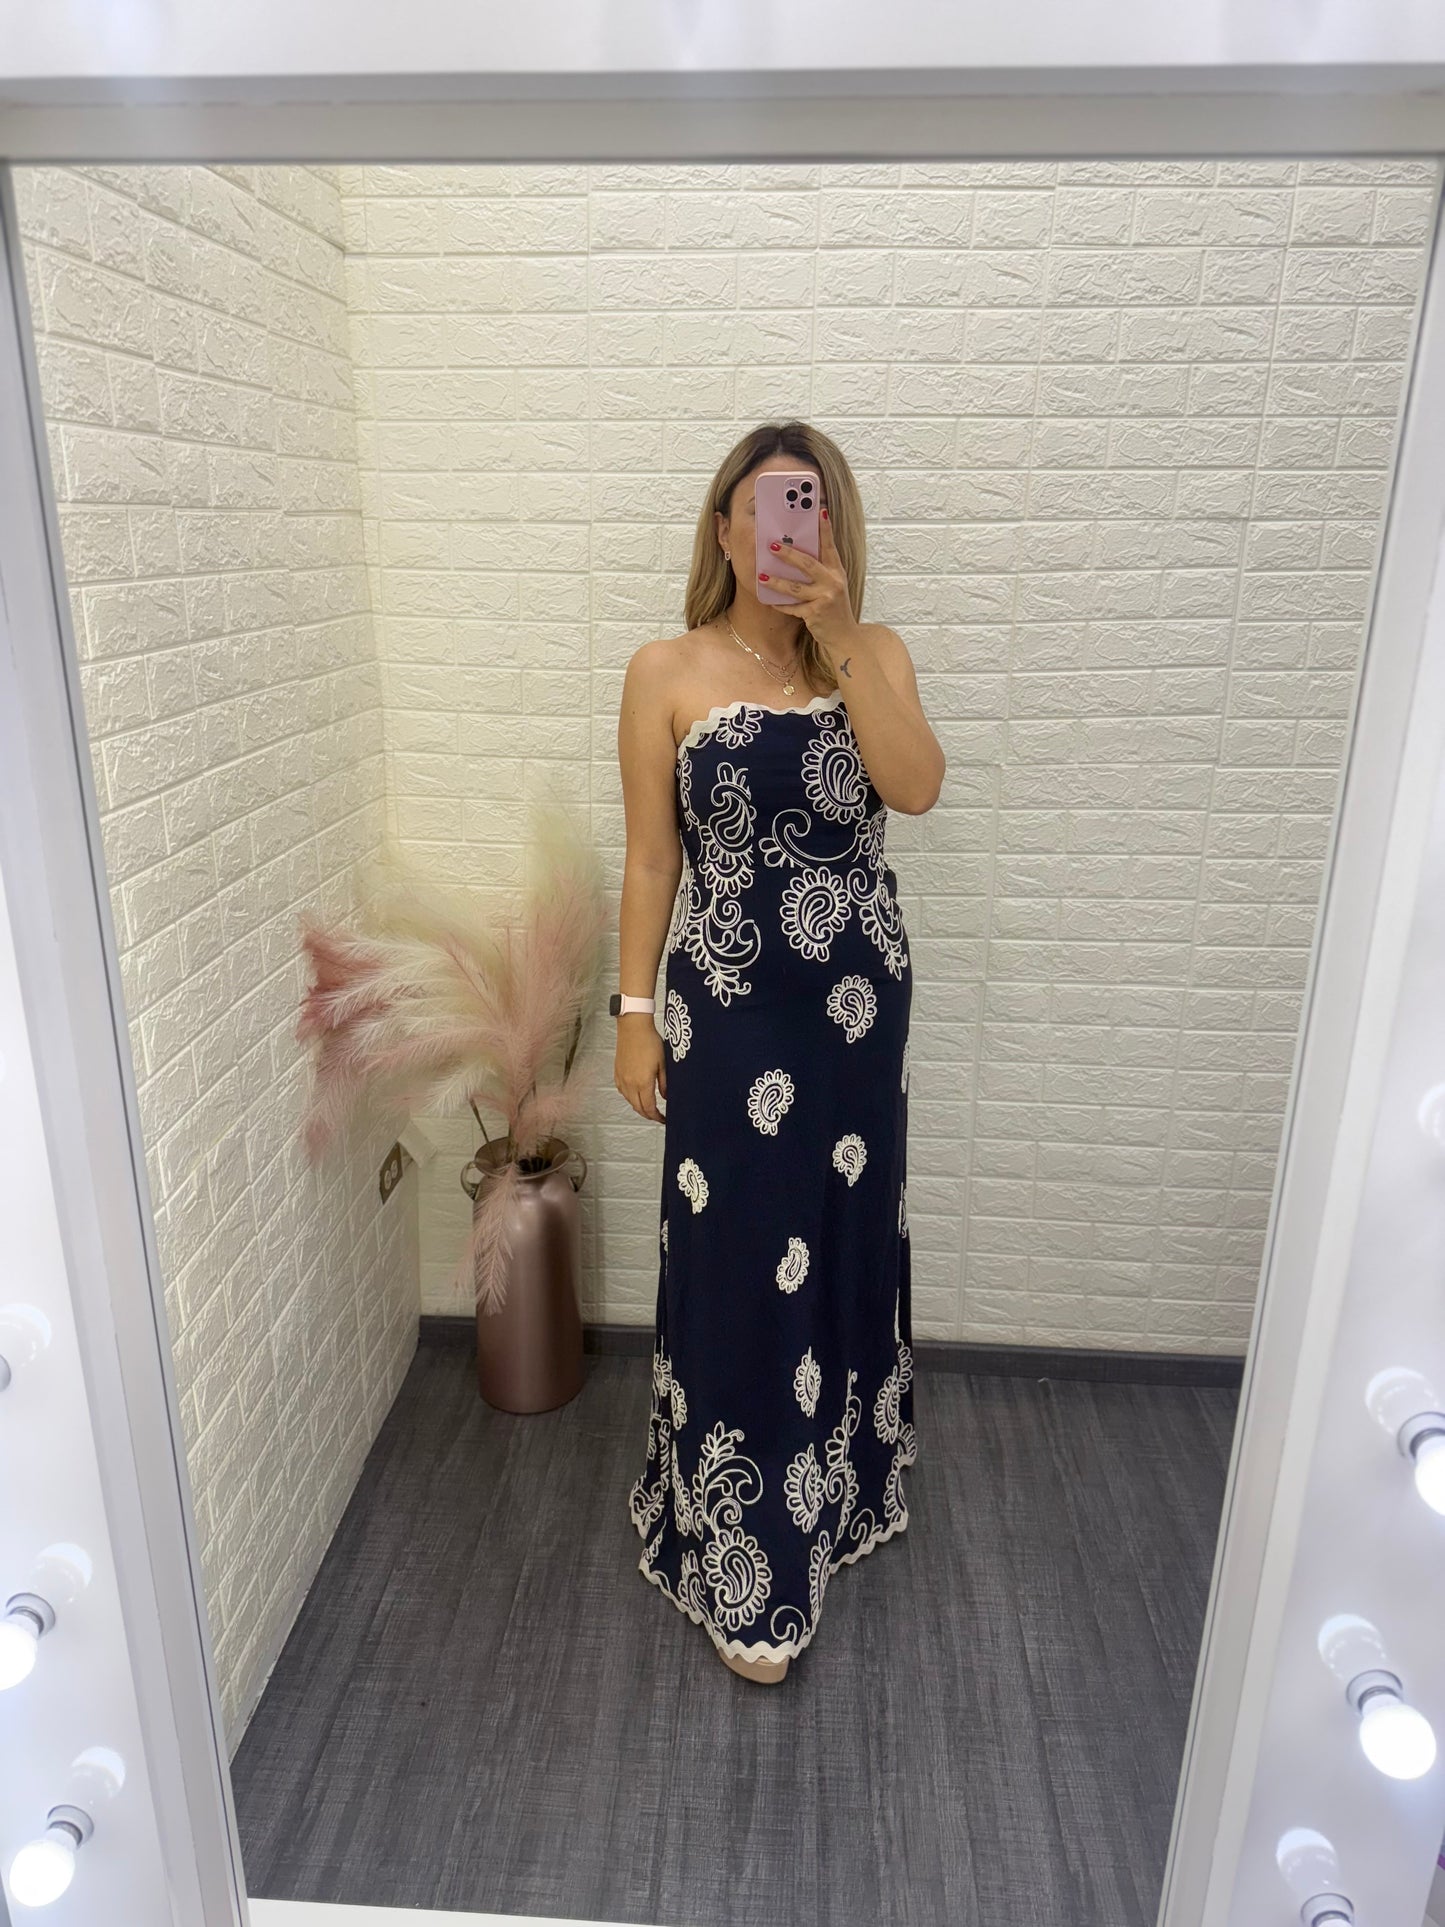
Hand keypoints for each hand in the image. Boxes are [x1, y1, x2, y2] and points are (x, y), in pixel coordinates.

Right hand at [615, 1017, 666, 1123]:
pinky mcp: (617, 1073)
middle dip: (648, 1115)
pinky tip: (637, 1094)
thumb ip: (664, 1083)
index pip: (649, 1108)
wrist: (633, 1027)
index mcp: (643, 1082)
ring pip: (630, 1101)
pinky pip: (623, 1092)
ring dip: (639, 1107)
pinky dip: (631, 1098)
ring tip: (649, 1106)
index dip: (656, 1117)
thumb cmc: (650, 1042)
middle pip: (638, 1108)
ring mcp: (622, 1079)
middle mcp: (630, 1084)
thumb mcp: (663, 1064)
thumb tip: (666, 1097)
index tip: (663, 1120)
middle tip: (658, 1116)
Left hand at [757, 506, 863, 654]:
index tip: (820, 510)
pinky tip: (768, 600)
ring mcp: (824, 598)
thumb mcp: (833, 585)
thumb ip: (820, 569)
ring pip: (795, 587)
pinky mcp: (815, 614)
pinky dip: (780, 604)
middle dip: (788, 554)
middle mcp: (833, 582)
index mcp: (837, 571)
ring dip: (776, 581)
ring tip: (761, 576)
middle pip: (807, 563)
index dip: (825, 528)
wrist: (844, 636)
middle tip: (771, 545)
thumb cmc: (834, 607)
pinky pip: (792, 607)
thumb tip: (796, 553)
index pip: (830, 546)